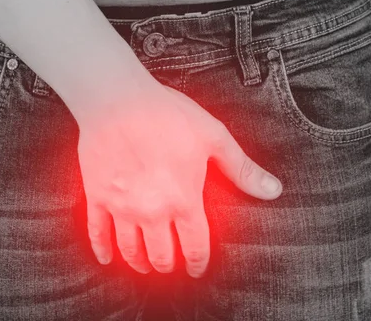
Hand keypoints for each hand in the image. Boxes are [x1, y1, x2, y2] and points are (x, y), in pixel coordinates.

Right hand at [77, 83, 282, 277]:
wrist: (119, 100)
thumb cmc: (168, 115)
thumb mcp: (214, 138)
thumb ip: (242, 169)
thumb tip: (274, 190)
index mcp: (184, 201)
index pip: (194, 248)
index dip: (197, 264)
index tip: (196, 270)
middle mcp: (152, 212)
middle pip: (161, 255)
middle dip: (169, 266)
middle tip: (171, 266)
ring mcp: (121, 207)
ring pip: (130, 250)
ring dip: (140, 264)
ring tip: (145, 267)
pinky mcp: (97, 197)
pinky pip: (97, 233)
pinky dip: (102, 250)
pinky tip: (107, 259)